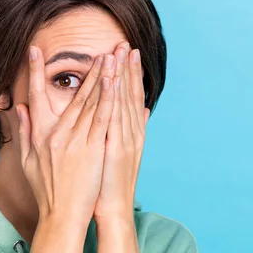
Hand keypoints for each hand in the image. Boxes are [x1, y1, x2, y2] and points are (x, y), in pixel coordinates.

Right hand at [16, 45, 116, 223]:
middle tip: (99, 48)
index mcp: (41, 134)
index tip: (34, 50)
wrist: (62, 215)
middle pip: (74, 95)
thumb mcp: (27, 161)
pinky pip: (103, 119)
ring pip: (91, 103)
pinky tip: (115, 82)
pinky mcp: (94, 149)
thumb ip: (24, 131)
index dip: (34, 71)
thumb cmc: (46, 190)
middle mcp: (58, 133)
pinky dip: (109, 98)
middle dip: (88, 69)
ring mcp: (77, 141)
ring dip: (102, 78)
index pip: (36, 96)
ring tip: (112, 56)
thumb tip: (19, 107)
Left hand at [94, 42, 149, 221]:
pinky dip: (116, 98)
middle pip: (130, 94)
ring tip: (122, 52)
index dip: (130, 74)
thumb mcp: (121, 153)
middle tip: (126, 43)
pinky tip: (114, 80)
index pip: (130, 97)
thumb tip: (143, 110)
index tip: (127, 53)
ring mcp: (126, 139)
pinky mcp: (117, 148)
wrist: (112, 209)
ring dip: (123, 76)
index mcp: (130, 132)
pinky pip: (115, 118)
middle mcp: (131, 132)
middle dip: (128, 68)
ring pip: (124, 101)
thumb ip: (129, 129)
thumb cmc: (109, 183)